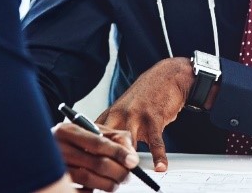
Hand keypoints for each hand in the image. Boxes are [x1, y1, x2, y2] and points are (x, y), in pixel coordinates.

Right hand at [52, 121, 138, 191]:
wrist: (47, 150)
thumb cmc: (78, 141)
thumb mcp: (95, 132)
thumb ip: (116, 140)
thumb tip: (131, 159)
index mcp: (69, 130)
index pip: (98, 143)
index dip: (118, 153)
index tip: (132, 162)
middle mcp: (59, 147)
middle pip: (96, 162)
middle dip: (118, 172)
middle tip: (126, 176)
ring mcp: (56, 166)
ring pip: (89, 179)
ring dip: (108, 184)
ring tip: (115, 183)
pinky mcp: (56, 182)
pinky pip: (79, 191)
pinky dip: (92, 191)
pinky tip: (96, 186)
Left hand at [94, 57, 193, 172]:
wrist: (166, 77)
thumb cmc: (144, 96)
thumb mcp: (125, 109)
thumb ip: (114, 127)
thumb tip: (105, 149)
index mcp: (111, 114)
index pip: (94, 135)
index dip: (88, 151)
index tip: (86, 167)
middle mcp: (120, 114)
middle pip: (106, 138)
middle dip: (103, 156)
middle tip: (102, 173)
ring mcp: (136, 115)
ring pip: (128, 140)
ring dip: (127, 158)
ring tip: (126, 174)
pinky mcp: (154, 118)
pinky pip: (156, 141)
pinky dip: (159, 156)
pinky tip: (160, 167)